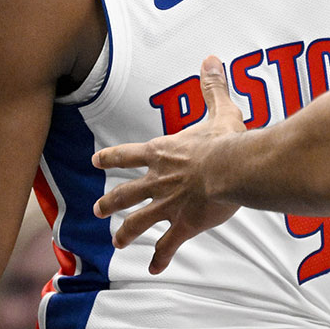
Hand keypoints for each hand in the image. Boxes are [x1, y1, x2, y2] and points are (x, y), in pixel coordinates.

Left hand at [92, 56, 245, 272]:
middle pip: (125, 192)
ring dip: (126, 231)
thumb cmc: (227, 139)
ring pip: (139, 220)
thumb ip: (212, 87)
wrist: (233, 168)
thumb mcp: (219, 109)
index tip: (96, 160)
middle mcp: (158, 179)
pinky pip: (168, 244)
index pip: (128, 154)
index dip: (111, 157)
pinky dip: (160, 257)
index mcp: (163, 152)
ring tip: (117, 242)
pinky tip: (153, 268)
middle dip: (109, 201)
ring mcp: (168, 204)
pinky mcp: (184, 224)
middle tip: (97, 208)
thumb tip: (211, 60)